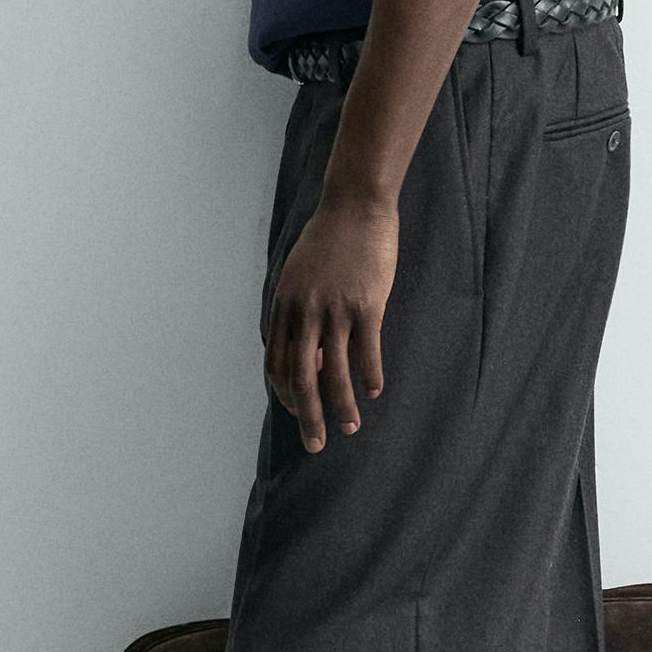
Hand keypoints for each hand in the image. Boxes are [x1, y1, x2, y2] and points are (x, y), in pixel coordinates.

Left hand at [264, 187, 397, 451]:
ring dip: (342, 406)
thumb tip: (305, 353)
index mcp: (284, 307)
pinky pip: (366, 351)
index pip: (276, 365)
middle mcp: (305, 313)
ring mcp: (335, 310)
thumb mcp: (299, 276)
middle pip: (301, 378)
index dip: (285, 395)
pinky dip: (369, 376)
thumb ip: (297, 312)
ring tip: (351, 427)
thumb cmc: (328, 241)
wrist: (354, 206)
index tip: (297, 413)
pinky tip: (375, 391)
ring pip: (335, 372)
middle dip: (307, 417)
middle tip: (315, 445)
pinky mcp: (366, 305)